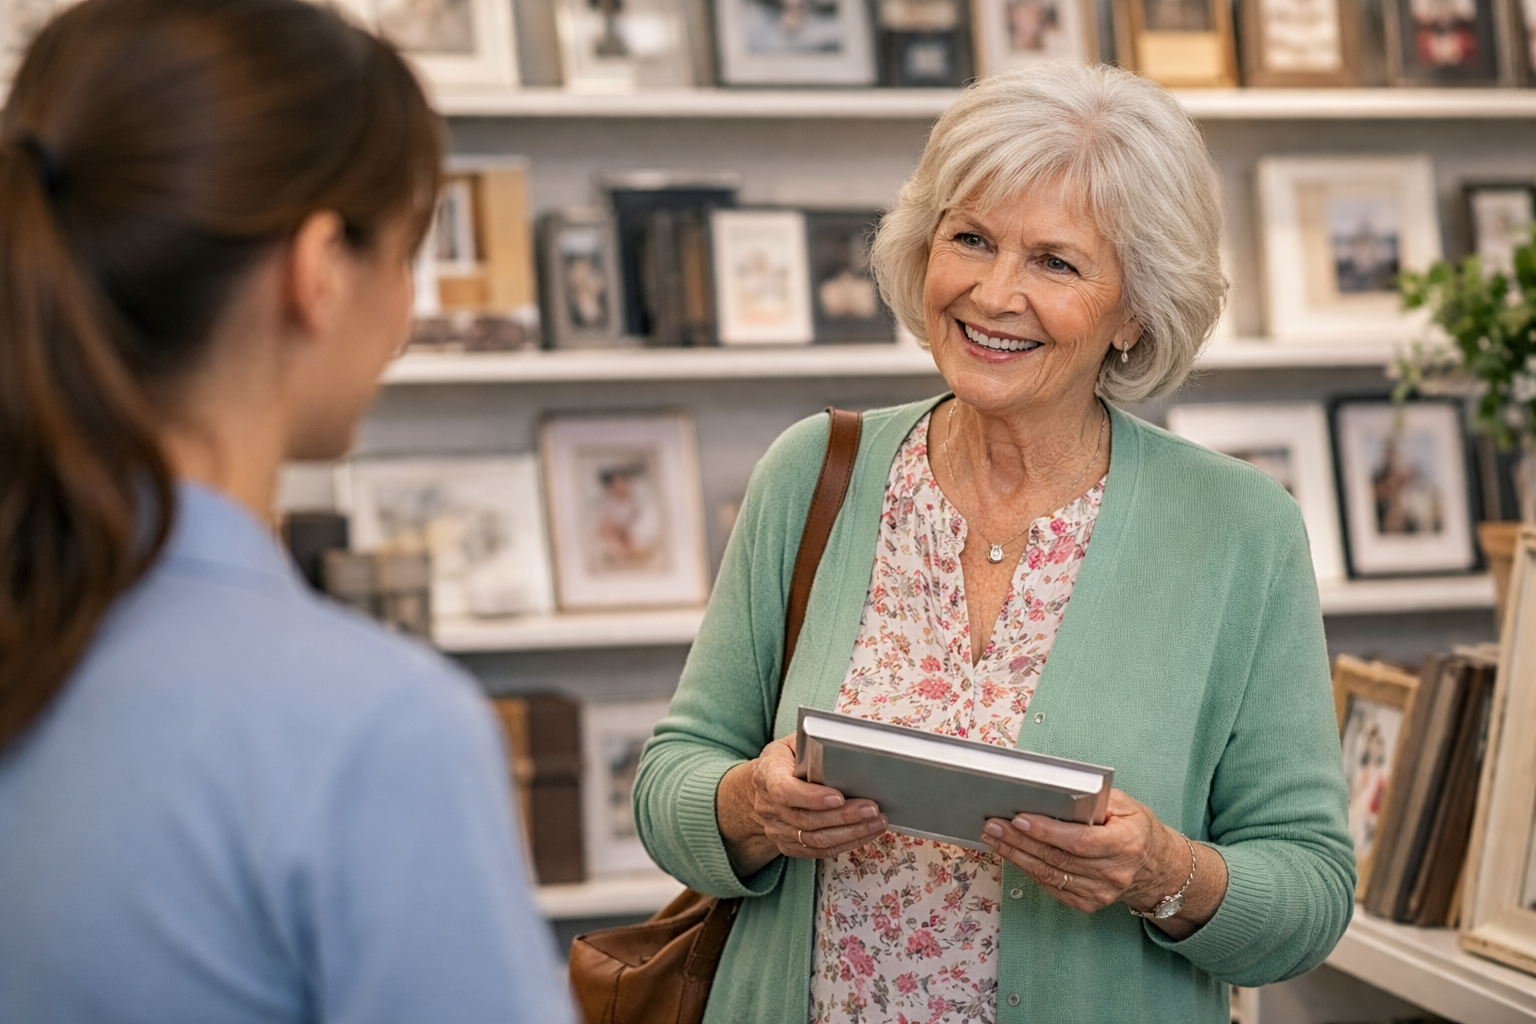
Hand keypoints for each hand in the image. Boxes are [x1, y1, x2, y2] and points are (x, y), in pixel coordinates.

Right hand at [716, 734, 887, 876]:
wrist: (761, 788)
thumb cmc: (783, 760)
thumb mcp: (790, 744)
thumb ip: (811, 746)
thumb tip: (844, 746)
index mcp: (767, 775)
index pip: (784, 791)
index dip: (812, 797)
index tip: (839, 797)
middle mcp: (768, 806)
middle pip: (806, 819)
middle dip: (844, 816)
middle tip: (872, 809)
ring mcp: (776, 829)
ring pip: (815, 839)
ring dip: (850, 833)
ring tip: (876, 822)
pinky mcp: (787, 845)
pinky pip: (818, 851)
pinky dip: (845, 844)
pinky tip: (865, 833)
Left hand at [979, 788, 1190, 915]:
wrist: (1155, 865)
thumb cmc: (1136, 828)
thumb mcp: (1125, 804)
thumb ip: (1094, 799)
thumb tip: (1056, 794)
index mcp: (1126, 844)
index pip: (1078, 841)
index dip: (1046, 832)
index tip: (1019, 819)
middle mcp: (1115, 873)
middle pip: (1057, 858)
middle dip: (1020, 841)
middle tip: (993, 825)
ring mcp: (1102, 892)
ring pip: (1050, 875)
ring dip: (1017, 856)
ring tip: (994, 838)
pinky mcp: (1090, 903)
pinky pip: (1052, 887)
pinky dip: (1029, 870)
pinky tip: (1012, 855)